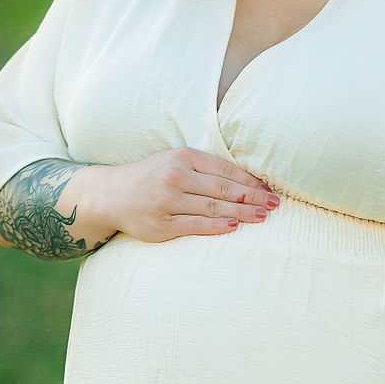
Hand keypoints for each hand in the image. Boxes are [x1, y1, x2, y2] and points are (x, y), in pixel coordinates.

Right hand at [84, 147, 280, 241]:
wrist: (110, 195)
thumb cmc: (150, 177)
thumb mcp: (174, 161)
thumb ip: (205, 168)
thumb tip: (247, 181)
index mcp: (183, 157)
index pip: (225, 170)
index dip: (251, 182)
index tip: (270, 191)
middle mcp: (175, 176)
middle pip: (223, 189)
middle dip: (253, 198)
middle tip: (275, 205)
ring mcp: (167, 201)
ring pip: (213, 208)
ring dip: (242, 213)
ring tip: (263, 217)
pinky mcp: (161, 224)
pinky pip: (195, 225)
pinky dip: (217, 226)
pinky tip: (234, 226)